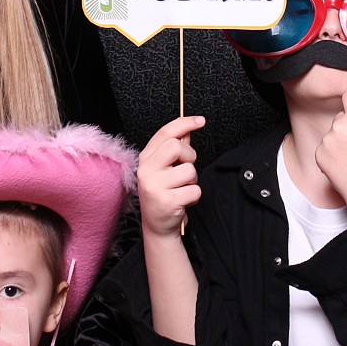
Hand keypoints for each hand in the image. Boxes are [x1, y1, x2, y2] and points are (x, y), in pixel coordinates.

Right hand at [138, 114, 205, 240]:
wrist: (157, 225)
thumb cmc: (164, 193)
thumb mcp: (164, 169)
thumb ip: (174, 150)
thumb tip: (187, 131)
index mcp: (146, 159)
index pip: (165, 133)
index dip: (184, 123)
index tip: (200, 120)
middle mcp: (146, 170)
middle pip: (176, 147)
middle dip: (189, 156)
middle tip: (184, 170)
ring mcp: (154, 186)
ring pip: (189, 170)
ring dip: (192, 180)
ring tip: (181, 189)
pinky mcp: (166, 201)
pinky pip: (194, 190)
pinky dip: (194, 196)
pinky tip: (182, 201)